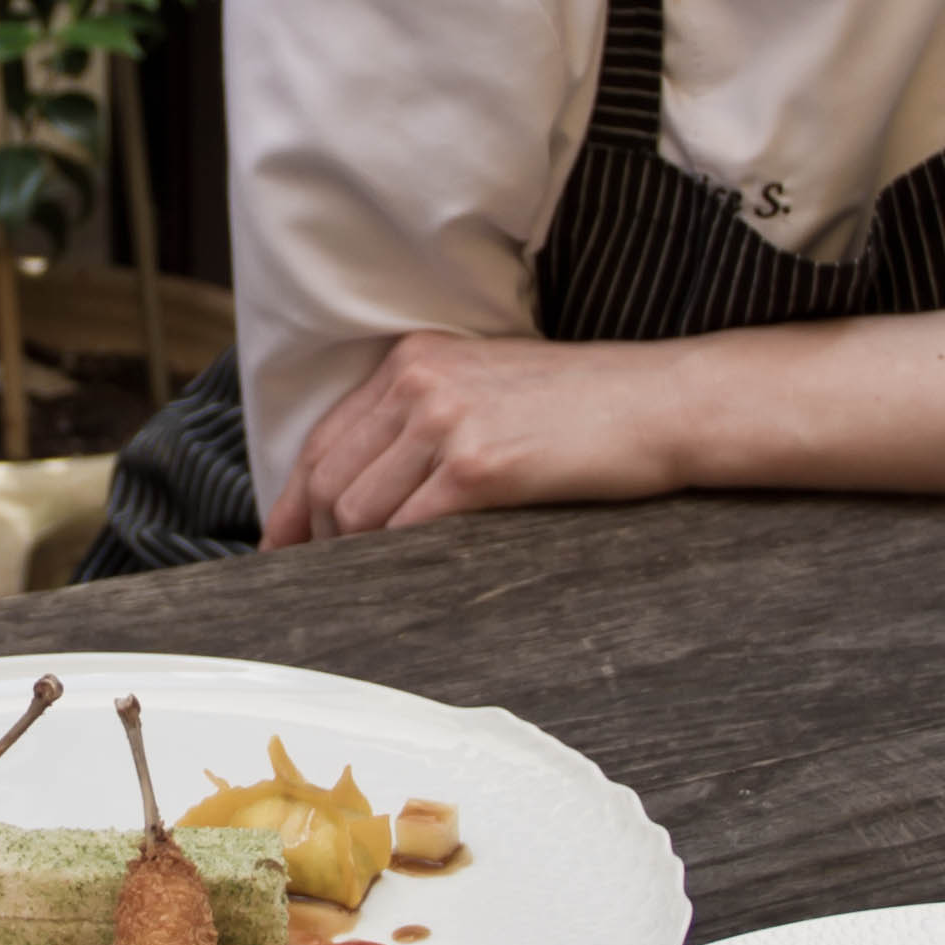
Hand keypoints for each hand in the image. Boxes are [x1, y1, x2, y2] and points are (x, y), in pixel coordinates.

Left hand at [262, 331, 697, 545]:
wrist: (663, 404)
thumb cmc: (585, 407)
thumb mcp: (488, 387)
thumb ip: (425, 421)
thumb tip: (370, 489)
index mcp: (414, 359)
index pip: (325, 439)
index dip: (292, 502)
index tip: (281, 546)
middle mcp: (420, 381)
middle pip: (329, 479)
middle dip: (316, 540)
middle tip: (317, 583)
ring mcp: (447, 421)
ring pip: (357, 510)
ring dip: (356, 558)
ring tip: (372, 585)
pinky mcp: (480, 466)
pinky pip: (406, 530)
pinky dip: (396, 563)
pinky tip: (407, 583)